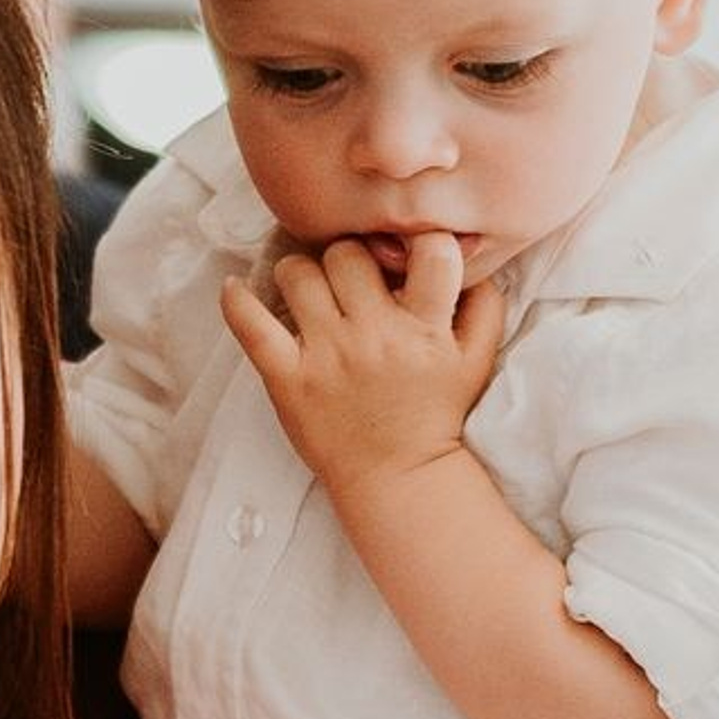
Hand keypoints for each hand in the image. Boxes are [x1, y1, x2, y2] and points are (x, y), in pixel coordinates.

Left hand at [221, 231, 504, 500]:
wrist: (400, 477)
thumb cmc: (435, 414)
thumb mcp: (477, 361)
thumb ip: (484, 304)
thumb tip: (469, 256)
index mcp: (424, 326)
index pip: (427, 249)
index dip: (416, 241)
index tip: (404, 254)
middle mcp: (374, 334)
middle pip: (347, 254)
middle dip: (347, 259)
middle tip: (346, 278)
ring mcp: (327, 355)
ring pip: (298, 274)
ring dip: (299, 274)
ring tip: (306, 289)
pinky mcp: (288, 380)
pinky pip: (251, 325)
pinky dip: (237, 301)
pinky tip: (234, 287)